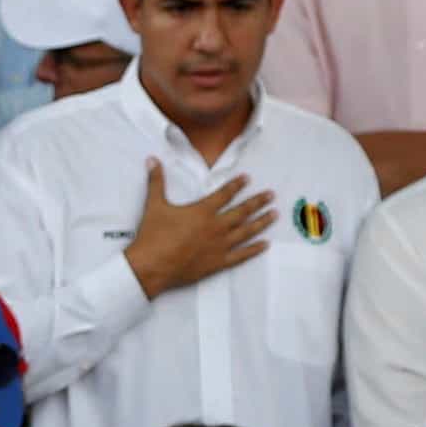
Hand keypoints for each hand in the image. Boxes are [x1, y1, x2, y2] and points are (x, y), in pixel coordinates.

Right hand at [126, 161, 274, 294]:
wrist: (151, 266)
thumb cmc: (153, 236)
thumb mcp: (154, 205)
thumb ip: (156, 182)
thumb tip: (152, 161)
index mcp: (202, 211)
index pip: (224, 194)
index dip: (237, 185)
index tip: (247, 179)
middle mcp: (215, 227)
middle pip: (242, 211)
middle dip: (258, 202)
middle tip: (271, 195)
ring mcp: (219, 246)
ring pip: (246, 231)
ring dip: (261, 222)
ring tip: (274, 215)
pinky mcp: (218, 263)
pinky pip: (241, 255)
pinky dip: (254, 249)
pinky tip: (265, 244)